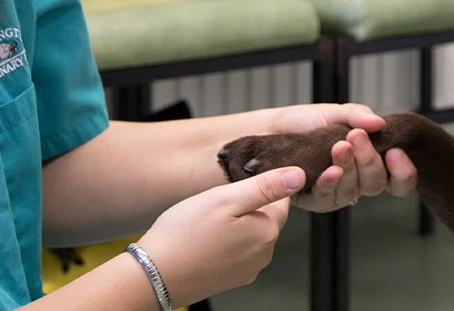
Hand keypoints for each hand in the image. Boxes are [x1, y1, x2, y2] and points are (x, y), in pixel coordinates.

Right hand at [138, 166, 305, 305]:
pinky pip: (236, 250)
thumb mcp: (225, 199)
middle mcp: (264, 255)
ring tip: (207, 220)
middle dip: (247, 205)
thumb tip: (299, 176)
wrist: (154, 276)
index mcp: (267, 232)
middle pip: (266, 217)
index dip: (261, 185)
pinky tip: (204, 238)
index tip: (238, 183)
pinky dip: (224, 241)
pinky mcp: (230, 278)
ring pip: (250, 233)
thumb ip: (265, 187)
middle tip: (216, 201)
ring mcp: (247, 270)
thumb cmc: (185, 234)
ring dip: (235, 223)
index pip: (280, 198)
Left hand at [267, 104, 417, 211]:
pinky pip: (327, 199)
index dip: (404, 173)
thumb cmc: (309, 121)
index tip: (397, 152)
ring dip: (349, 168)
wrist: (273, 127)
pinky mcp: (315, 200)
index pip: (399, 180)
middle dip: (369, 160)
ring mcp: (338, 193)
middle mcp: (358, 181)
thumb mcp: (336, 112)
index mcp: (371, 162)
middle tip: (356, 137)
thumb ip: (358, 115)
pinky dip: (330, 183)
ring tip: (339, 147)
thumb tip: (379, 123)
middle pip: (377, 183)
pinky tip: (329, 171)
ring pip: (354, 190)